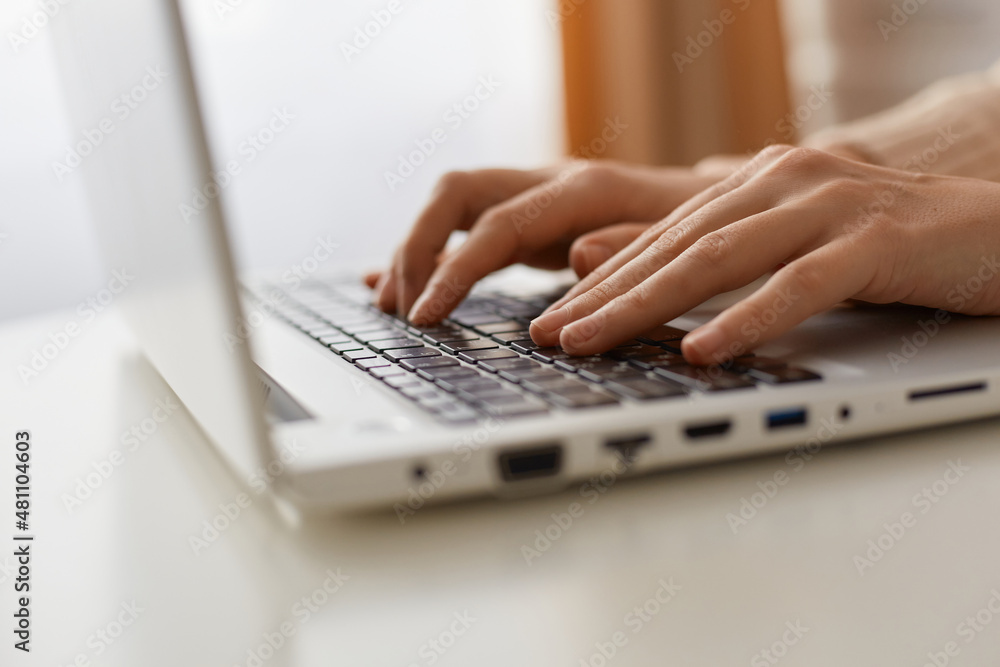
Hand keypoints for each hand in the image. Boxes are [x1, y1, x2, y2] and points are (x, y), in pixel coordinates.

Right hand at [368, 161, 732, 321]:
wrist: (722, 206)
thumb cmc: (711, 229)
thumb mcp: (691, 243)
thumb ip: (636, 248)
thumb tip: (580, 256)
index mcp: (582, 191)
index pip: (494, 223)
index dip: (453, 268)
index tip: (425, 315)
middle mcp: (551, 186)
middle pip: (455, 197)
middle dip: (416, 250)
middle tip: (403, 311)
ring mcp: (538, 203)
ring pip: (453, 211)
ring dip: (417, 254)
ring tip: (393, 306)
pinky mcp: (535, 225)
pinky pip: (469, 233)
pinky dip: (435, 258)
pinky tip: (405, 286)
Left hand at [529, 145, 999, 363]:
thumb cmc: (892, 246)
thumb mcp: (796, 244)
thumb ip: (727, 255)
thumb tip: (643, 283)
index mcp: (759, 181)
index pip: (662, 235)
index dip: (603, 278)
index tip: (552, 317)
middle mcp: (785, 181)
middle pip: (675, 246)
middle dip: (605, 294)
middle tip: (549, 334)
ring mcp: (831, 205)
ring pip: (720, 259)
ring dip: (647, 305)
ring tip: (592, 342)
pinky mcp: (878, 241)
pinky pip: (800, 286)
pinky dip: (748, 321)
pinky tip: (704, 352)